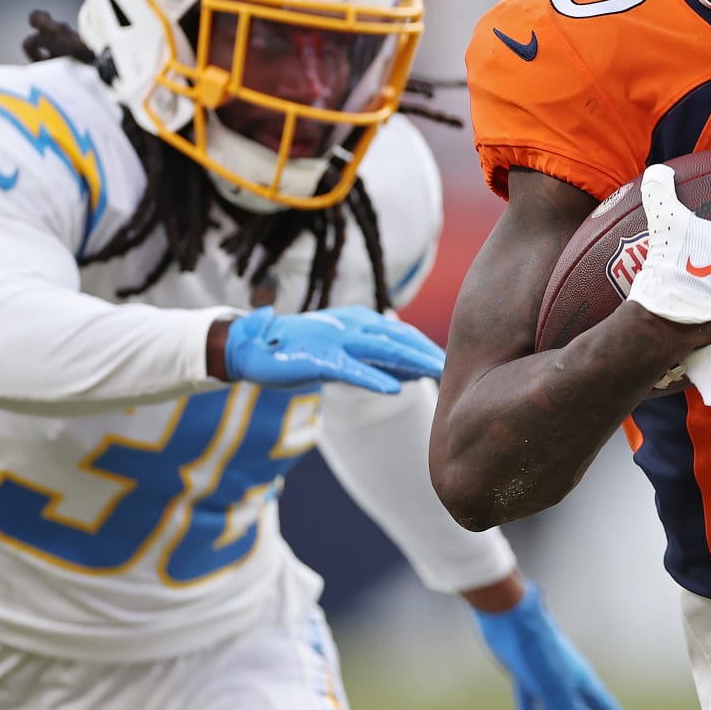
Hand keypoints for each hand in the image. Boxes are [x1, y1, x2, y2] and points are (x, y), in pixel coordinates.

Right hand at [223, 306, 444, 393]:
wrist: (254, 347)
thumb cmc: (300, 351)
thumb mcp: (343, 354)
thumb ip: (373, 360)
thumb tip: (410, 374)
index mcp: (358, 321)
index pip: (402, 334)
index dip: (428, 347)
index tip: (453, 362)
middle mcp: (351, 325)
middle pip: (400, 339)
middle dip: (429, 353)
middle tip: (457, 368)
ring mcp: (336, 341)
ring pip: (383, 350)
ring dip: (413, 361)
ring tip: (438, 373)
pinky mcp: (318, 358)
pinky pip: (350, 369)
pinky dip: (373, 378)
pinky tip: (394, 388)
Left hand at [472, 582, 629, 709]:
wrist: (510, 614)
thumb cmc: (536, 651)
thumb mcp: (556, 691)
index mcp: (579, 679)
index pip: (603, 705)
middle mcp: (565, 674)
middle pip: (580, 705)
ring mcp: (544, 670)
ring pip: (555, 702)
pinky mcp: (522, 666)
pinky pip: (531, 693)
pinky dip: (532, 707)